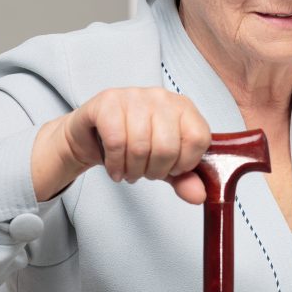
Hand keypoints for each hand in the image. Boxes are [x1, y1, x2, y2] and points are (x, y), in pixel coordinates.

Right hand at [32, 87, 210, 203]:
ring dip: (133, 170)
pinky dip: (115, 163)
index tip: (172, 168)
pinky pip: (116, 141)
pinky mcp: (109, 102)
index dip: (185, 163)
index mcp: (183, 108)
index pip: (198, 138)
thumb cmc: (133, 144)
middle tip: (145, 172)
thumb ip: (185, 179)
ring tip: (129, 170)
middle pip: (168, 147)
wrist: (92, 136)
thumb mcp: (164, 164)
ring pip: (140, 146)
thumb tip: (199, 195)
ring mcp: (135, 96)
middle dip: (155, 171)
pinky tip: (115, 168)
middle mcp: (162, 97)